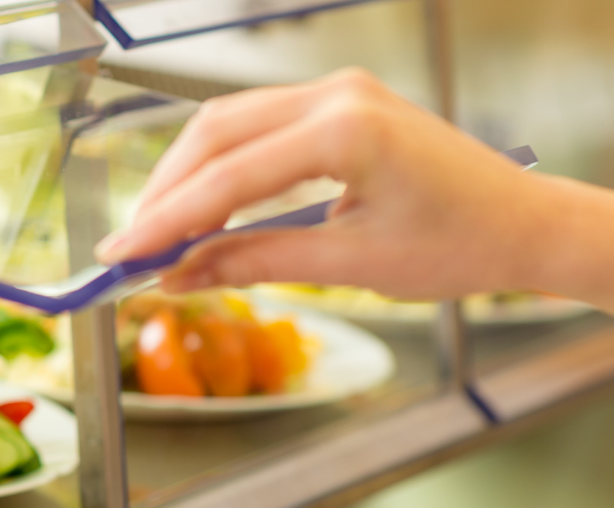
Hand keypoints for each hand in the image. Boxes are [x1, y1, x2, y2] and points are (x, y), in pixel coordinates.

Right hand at [94, 68, 608, 303]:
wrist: (525, 224)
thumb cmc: (460, 244)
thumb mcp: (352, 264)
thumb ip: (256, 263)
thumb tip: (181, 276)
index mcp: (347, 130)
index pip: (227, 177)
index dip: (165, 220)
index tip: (121, 256)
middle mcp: (337, 95)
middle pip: (213, 135)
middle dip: (163, 194)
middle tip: (126, 248)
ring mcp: (337, 92)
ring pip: (226, 125)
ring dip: (184, 178)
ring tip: (155, 235)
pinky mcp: (337, 104)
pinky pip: (255, 127)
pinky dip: (219, 168)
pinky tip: (200, 210)